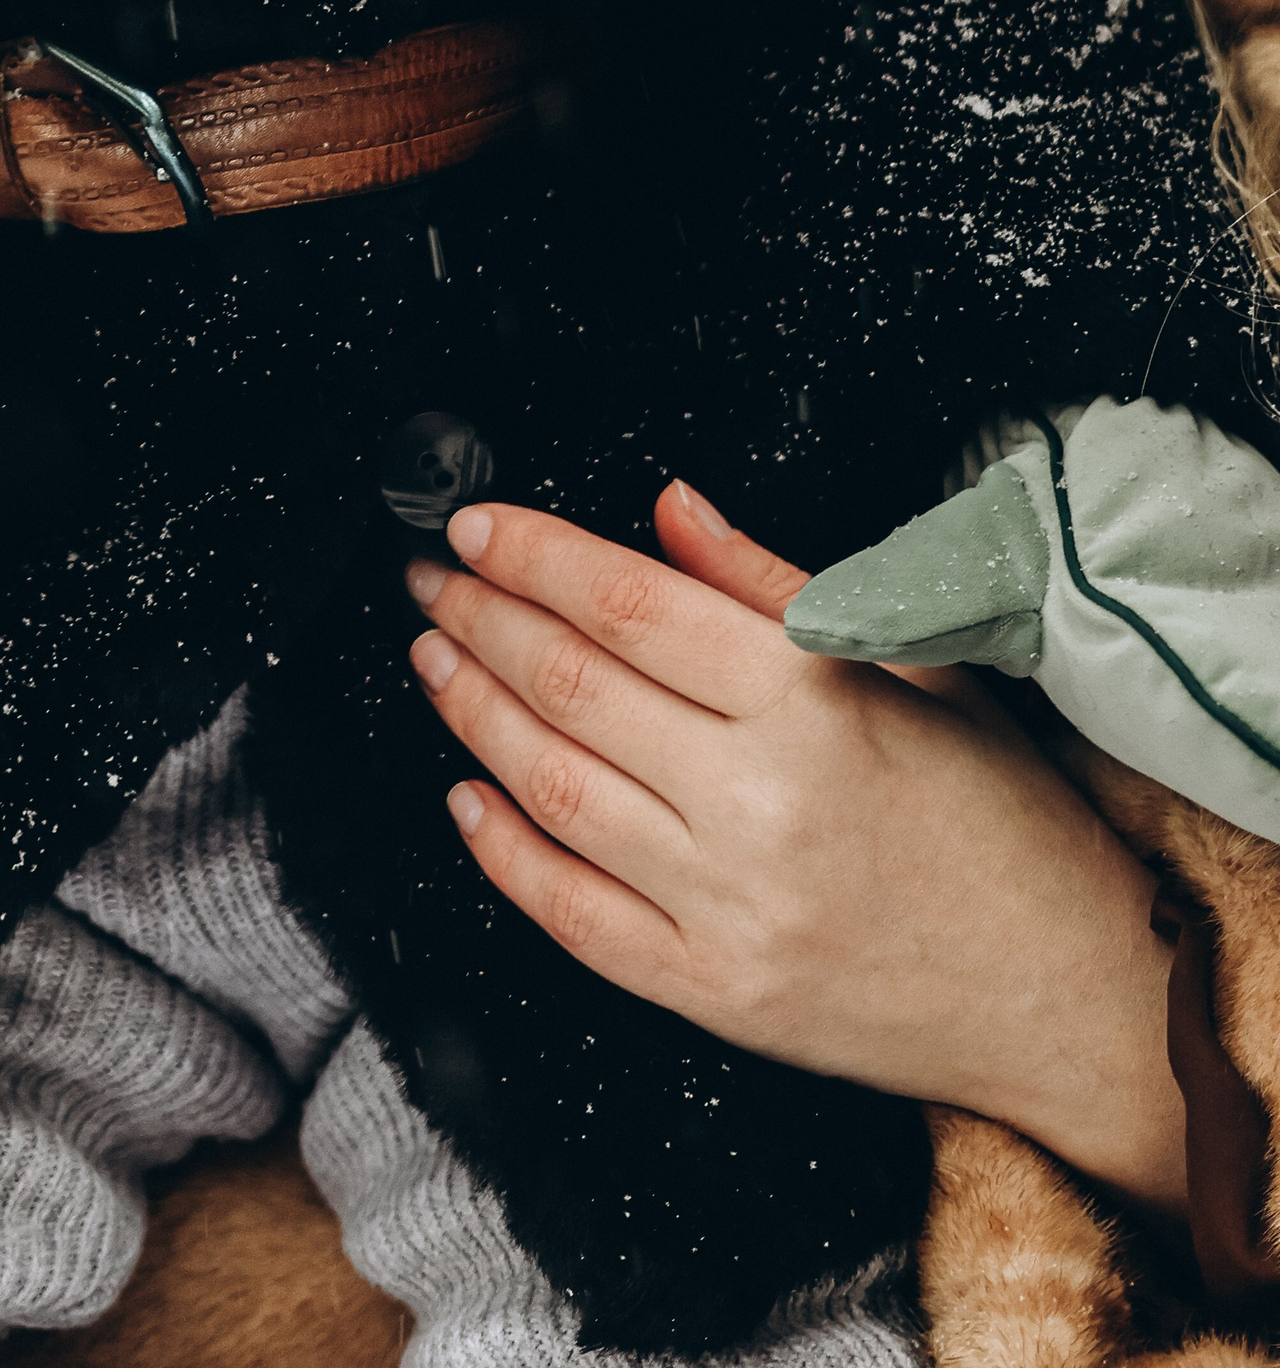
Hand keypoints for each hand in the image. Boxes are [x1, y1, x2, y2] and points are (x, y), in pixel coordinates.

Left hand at [408, 483, 1186, 1212]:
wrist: (1071, 993)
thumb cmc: (1002, 821)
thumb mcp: (912, 663)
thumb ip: (770, 581)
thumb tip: (667, 508)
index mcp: (811, 705)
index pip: (627, 605)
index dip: (532, 554)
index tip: (476, 526)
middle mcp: (760, 805)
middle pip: (570, 687)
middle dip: (480, 616)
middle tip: (432, 578)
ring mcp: (729, 909)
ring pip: (553, 789)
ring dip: (471, 714)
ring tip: (436, 657)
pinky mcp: (715, 995)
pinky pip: (574, 917)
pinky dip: (504, 853)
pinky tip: (467, 798)